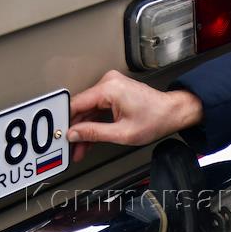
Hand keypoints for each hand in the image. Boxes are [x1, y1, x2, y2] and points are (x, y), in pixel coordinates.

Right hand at [68, 70, 202, 161]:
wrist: (173, 112)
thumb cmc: (155, 119)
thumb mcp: (122, 133)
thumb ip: (94, 133)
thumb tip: (74, 134)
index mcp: (109, 89)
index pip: (77, 104)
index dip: (65, 121)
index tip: (57, 133)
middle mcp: (108, 83)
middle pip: (82, 108)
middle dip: (76, 129)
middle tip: (69, 147)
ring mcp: (111, 86)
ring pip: (89, 110)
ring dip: (84, 129)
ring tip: (79, 148)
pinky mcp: (114, 91)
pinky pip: (97, 107)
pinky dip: (93, 123)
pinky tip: (89, 138)